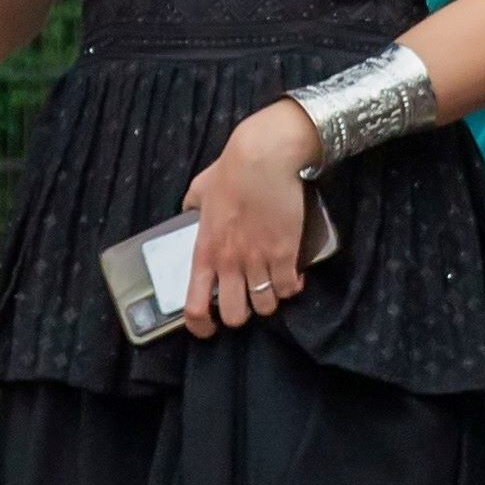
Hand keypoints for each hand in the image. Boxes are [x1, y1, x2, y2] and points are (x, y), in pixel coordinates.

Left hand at [180, 101, 320, 333]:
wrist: (264, 157)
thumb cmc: (232, 169)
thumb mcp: (200, 188)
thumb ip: (193, 205)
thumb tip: (190, 208)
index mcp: (205, 251)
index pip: (194, 307)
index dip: (201, 327)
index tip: (210, 327)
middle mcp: (229, 263)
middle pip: (234, 316)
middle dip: (243, 314)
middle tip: (249, 300)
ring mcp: (258, 260)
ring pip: (266, 306)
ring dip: (271, 300)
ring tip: (274, 285)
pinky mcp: (285, 253)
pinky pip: (290, 288)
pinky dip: (293, 287)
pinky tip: (294, 276)